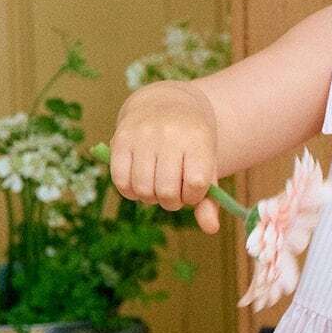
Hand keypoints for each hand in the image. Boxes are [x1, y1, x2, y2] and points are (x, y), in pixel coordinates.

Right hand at [109, 82, 222, 232]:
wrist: (165, 103)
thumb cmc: (191, 144)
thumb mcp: (206, 164)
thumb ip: (209, 199)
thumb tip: (211, 229)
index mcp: (197, 139)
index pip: (196, 183)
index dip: (193, 195)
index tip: (192, 188)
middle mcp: (170, 134)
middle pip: (167, 191)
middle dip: (171, 201)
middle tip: (172, 192)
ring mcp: (143, 135)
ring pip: (142, 189)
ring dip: (150, 198)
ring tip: (156, 186)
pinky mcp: (120, 139)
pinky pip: (120, 181)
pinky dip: (129, 192)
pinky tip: (138, 183)